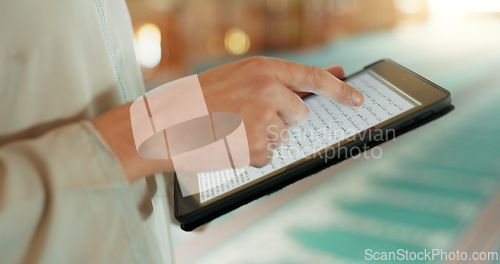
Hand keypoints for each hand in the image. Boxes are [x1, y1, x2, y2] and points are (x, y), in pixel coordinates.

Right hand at [198, 56, 362, 167]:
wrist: (164, 124)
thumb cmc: (198, 99)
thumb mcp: (237, 78)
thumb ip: (279, 79)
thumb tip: (328, 75)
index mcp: (262, 70)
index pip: (313, 78)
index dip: (339, 89)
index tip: (358, 98)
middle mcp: (267, 92)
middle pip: (299, 116)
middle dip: (281, 120)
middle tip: (248, 117)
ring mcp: (262, 121)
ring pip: (282, 138)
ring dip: (262, 138)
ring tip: (231, 130)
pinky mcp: (256, 148)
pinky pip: (267, 156)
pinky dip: (251, 154)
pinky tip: (229, 143)